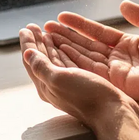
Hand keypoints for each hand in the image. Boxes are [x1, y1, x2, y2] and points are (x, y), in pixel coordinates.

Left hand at [19, 24, 138, 128]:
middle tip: (33, 27)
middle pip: (41, 60)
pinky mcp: (82, 82)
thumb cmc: (87, 96)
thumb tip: (27, 53)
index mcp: (45, 86)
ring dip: (49, 45)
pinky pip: (68, 63)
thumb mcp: (59, 79)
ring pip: (55, 61)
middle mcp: (55, 85)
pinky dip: (63, 52)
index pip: (31, 61)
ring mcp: (69, 84)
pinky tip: (65, 47)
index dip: (28, 43)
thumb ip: (41, 66)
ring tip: (46, 33)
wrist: (113, 112)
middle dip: (36, 42)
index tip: (26, 28)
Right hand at [43, 0, 138, 110]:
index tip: (61, 17)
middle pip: (86, 45)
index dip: (79, 25)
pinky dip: (76, 61)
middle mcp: (119, 58)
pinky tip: (61, 51)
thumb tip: (123, 4)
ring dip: (65, 47)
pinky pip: (93, 69)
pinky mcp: (118, 82)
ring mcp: (117, 71)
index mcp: (129, 45)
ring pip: (85, 57)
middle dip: (65, 37)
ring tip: (46, 38)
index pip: (98, 33)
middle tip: (45, 28)